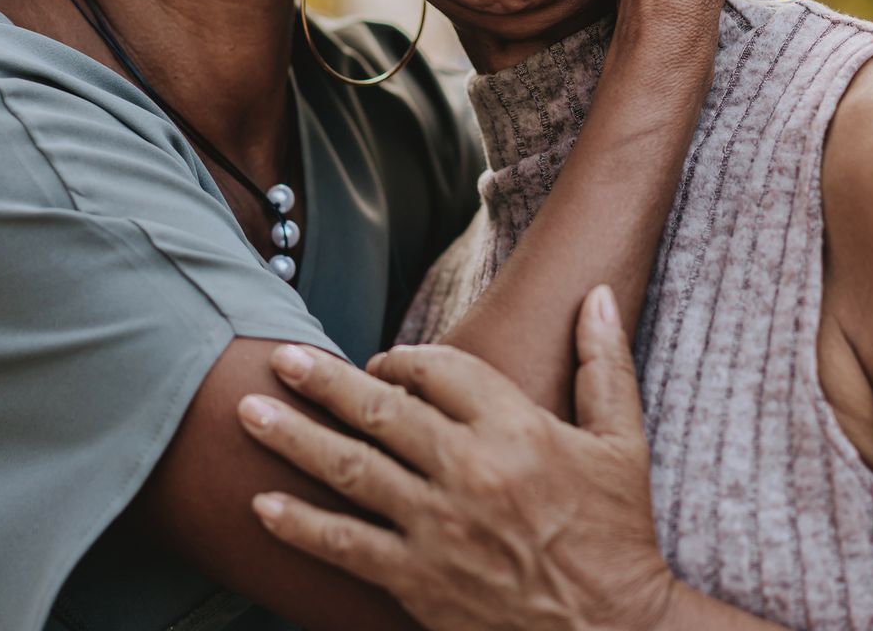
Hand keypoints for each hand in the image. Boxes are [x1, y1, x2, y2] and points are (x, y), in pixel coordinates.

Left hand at [238, 287, 677, 630]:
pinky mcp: (418, 581)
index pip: (439, 370)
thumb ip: (604, 364)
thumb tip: (596, 292)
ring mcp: (438, 528)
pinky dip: (300, 525)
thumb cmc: (617, 535)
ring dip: (293, 438)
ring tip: (248, 412)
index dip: (404, 360)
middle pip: (380, 410)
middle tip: (279, 359)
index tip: (384, 365)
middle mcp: (471, 471)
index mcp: (518, 430)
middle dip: (324, 381)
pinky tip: (263, 506)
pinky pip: (346, 546)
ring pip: (350, 470)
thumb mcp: (623, 443)